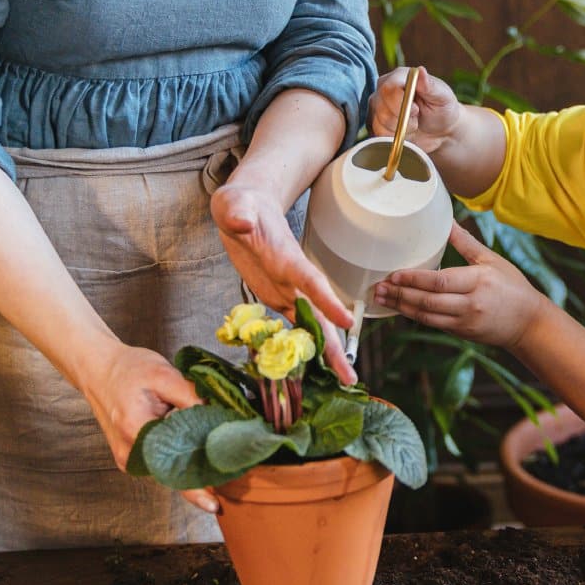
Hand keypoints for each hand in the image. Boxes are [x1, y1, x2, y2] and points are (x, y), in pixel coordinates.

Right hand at [78, 343, 220, 513]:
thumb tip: (221, 415)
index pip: (171, 467)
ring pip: (167, 469)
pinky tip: (200, 452)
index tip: (214, 505)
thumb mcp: (164, 374)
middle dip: (202, 476)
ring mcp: (128, 456)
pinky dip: (180, 459)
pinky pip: (160, 463)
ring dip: (192, 466)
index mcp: (136, 430)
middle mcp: (130, 451)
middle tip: (233, 474)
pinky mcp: (131, 454)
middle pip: (172, 473)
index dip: (194, 489)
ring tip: (221, 462)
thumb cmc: (128, 369)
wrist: (98, 369)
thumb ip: (193, 396)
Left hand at [210, 183, 356, 384]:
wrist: (248, 208)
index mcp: (288, 258)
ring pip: (312, 326)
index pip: (311, 281)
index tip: (347, 323)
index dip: (328, 301)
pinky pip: (292, 326)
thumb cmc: (241, 205)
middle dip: (336, 345)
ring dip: (326, 353)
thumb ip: (238, 213)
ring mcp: (288, 290)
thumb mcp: (234, 205)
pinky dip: (302, 346)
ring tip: (343, 380)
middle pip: (321, 315)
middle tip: (350, 375)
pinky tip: (311, 368)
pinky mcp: (277, 297)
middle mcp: (294, 279)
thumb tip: (242, 222)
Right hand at [369, 66, 460, 153]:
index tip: (416, 110)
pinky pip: (380, 135)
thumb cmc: (443, 109)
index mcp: (399, 76)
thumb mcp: (443, 96)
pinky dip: (396, 138)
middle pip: (381, 107)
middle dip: (403, 119)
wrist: (441, 131)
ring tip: (414, 124)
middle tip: (418, 117)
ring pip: (380, 122)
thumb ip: (430, 85)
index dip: (401, 103)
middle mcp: (384, 88)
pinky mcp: (376, 123)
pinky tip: (407, 132)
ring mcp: (378, 106)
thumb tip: (420, 71)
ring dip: (401, 129)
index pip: (388, 88)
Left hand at [374, 221, 550, 348]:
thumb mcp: (492, 260)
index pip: (440, 281)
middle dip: (400, 295)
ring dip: (401, 307)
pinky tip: (400, 307)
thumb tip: (447, 221)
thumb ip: (466, 243)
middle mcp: (470, 303)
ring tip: (381, 298)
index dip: (414, 279)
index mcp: (478, 281)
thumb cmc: (513, 287)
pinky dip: (414, 315)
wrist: (529, 323)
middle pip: (428, 301)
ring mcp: (465, 321)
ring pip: (426, 315)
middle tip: (378, 287)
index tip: (394, 274)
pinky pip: (432, 324)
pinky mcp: (462, 332)